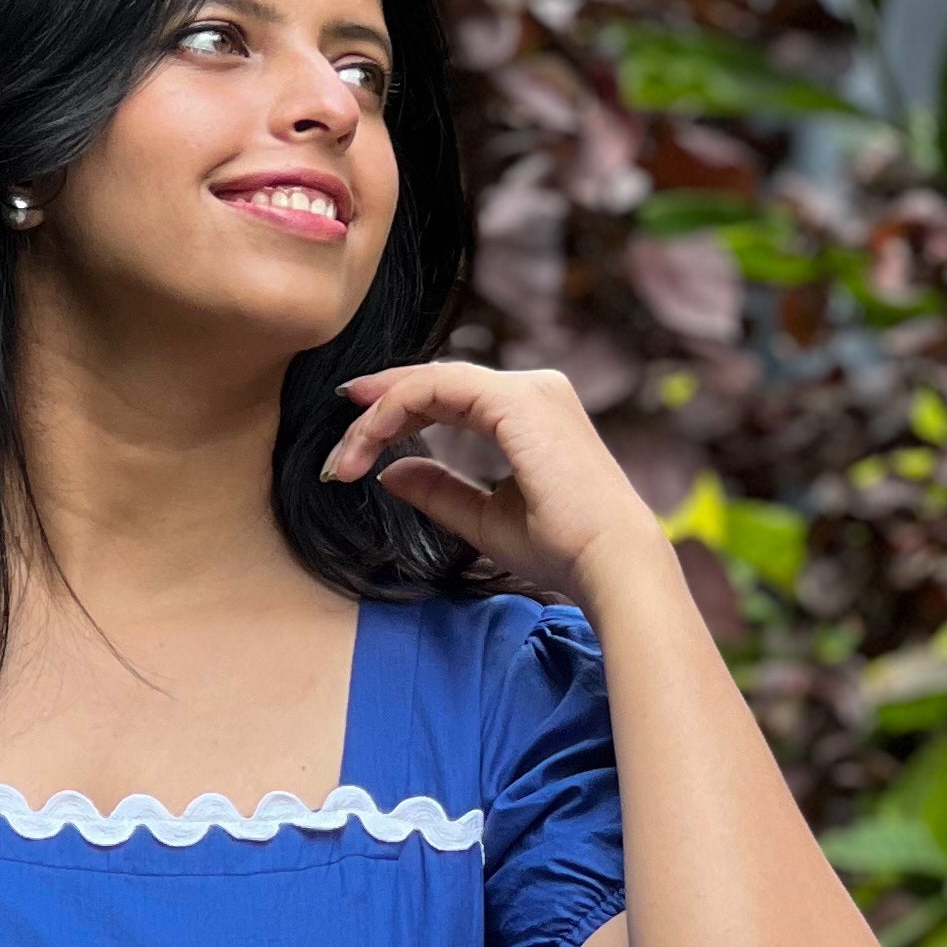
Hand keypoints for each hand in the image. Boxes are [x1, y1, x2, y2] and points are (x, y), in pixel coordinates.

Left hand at [322, 359, 665, 596]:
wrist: (607, 564)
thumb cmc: (561, 549)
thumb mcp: (484, 519)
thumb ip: (439, 490)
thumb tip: (391, 471)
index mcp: (531, 411)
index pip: (449, 395)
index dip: (397, 410)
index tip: (354, 442)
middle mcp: (533, 389)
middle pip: (434, 382)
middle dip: (377, 412)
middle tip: (338, 453)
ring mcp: (527, 389)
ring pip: (428, 382)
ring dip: (377, 417)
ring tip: (344, 458)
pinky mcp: (516, 401)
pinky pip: (435, 390)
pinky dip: (393, 411)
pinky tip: (367, 440)